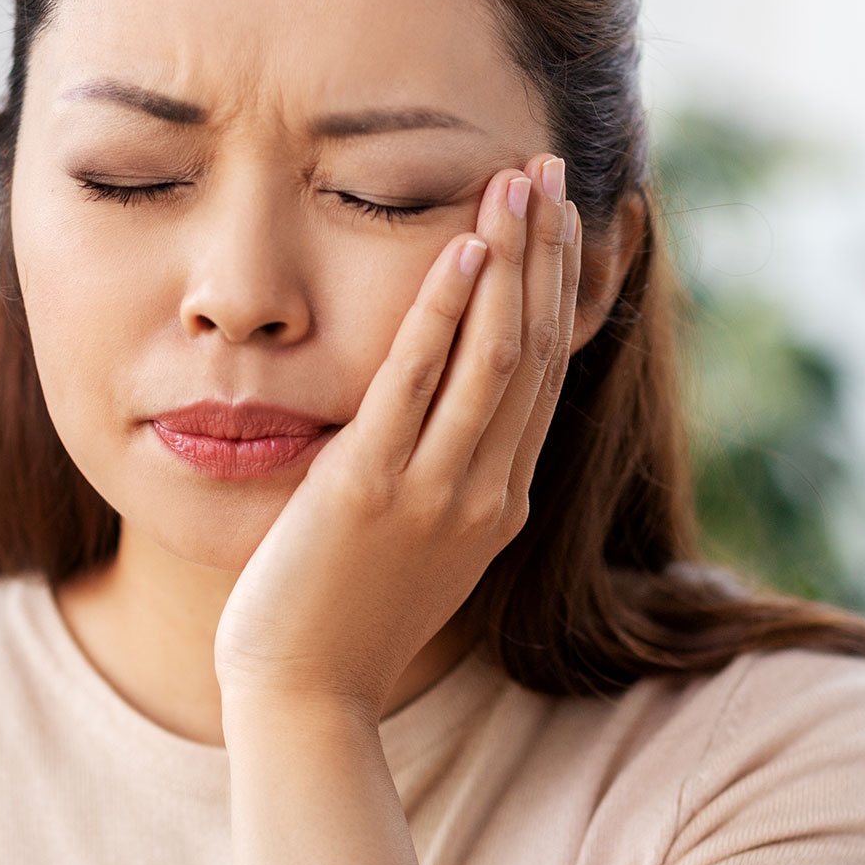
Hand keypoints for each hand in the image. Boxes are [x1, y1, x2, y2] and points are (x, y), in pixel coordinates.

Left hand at [214, 154, 583, 721]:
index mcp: (499, 502)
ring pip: (496, 354)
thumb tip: (431, 417)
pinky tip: (460, 250)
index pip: (545, 373)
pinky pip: (418, 383)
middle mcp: (485, 491)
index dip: (557, 287)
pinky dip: (444, 312)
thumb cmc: (341, 622)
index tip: (559, 217)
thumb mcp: (412, 544)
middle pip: (536, 347)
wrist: (305, 697)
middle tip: (550, 168)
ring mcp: (435, 491)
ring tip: (516, 180)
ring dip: (511, 258)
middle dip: (546, 250)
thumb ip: (434, 481)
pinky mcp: (371, 489)